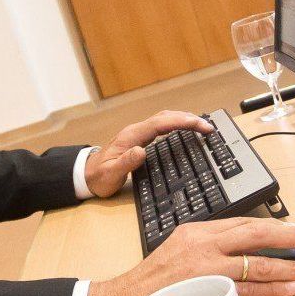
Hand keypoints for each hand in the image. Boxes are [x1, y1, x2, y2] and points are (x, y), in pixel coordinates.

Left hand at [82, 110, 213, 197]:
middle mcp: (136, 131)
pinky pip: (161, 127)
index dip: (181, 121)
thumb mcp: (111, 174)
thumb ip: (126, 163)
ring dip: (183, 119)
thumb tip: (141, 151)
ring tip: (202, 125)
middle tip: (208, 127)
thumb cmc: (99, 178)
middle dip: (188, 119)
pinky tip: (184, 130)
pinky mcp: (140, 138)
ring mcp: (137, 133)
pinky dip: (176, 125)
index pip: (161, 123)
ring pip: (164, 119)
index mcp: (132, 137)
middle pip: (166, 117)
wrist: (86, 176)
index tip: (199, 125)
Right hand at [84, 217, 294, 295]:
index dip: (274, 227)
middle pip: (256, 235)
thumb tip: (246, 250)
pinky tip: (289, 287)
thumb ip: (210, 246)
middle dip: (289, 239)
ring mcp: (207, 270)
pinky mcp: (208, 294)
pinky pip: (248, 291)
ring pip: (257, 264)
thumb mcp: (179, 249)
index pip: (244, 223)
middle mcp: (203, 245)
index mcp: (197, 232)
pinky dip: (272, 289)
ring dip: (288, 267)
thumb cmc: (152, 284)